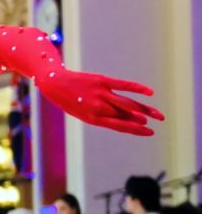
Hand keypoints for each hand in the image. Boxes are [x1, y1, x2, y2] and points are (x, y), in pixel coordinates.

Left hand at [40, 69, 162, 136]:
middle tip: (157, 120)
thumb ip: (104, 116)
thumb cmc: (71, 101)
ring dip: (144, 108)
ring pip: (127, 103)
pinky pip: (124, 85)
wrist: (55, 85)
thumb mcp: (84, 113)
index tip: (150, 132)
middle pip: (126, 114)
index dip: (136, 130)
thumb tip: (125, 118)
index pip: (120, 126)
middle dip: (141, 118)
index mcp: (93, 119)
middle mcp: (98, 107)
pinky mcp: (102, 81)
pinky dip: (138, 89)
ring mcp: (101, 94)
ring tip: (156, 114)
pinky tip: (150, 93)